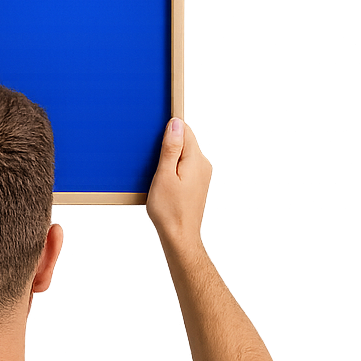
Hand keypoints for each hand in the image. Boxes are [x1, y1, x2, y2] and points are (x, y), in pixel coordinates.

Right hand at [145, 118, 211, 249]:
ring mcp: (202, 175)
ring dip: (171, 160)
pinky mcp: (198, 183)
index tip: (158, 143)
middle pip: (185, 142)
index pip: (185, 130)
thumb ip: (171, 148)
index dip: (168, 132)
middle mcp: (203, 165)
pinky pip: (185, 166)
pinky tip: (166, 184)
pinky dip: (174, 170)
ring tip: (161, 178)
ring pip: (184, 154)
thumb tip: (175, 125)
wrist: (179, 235)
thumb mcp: (164, 175)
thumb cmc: (170, 211)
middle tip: (157, 166)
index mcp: (196, 160)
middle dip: (168, 147)